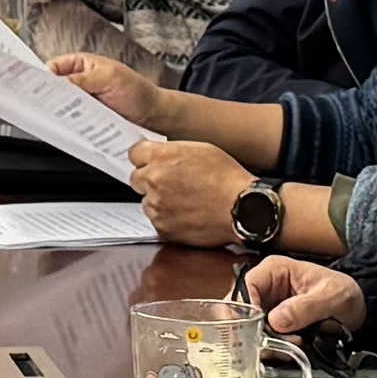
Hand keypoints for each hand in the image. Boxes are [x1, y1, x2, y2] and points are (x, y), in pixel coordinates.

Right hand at [46, 47, 159, 122]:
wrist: (153, 115)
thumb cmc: (137, 90)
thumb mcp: (110, 77)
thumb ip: (84, 79)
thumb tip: (61, 83)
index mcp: (80, 65)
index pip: (53, 68)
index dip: (41, 76)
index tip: (34, 86)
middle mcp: (77, 83)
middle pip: (52, 89)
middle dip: (47, 97)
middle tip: (41, 104)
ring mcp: (80, 103)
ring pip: (60, 107)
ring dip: (57, 112)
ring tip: (53, 116)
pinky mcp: (85, 121)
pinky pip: (71, 122)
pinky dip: (68, 125)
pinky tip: (67, 127)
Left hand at [127, 134, 254, 246]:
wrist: (241, 209)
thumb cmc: (227, 178)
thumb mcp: (201, 149)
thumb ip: (173, 152)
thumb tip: (160, 154)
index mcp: (161, 157)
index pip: (134, 153)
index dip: (145, 158)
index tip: (150, 162)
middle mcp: (154, 181)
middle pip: (136, 179)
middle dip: (150, 180)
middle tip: (171, 183)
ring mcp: (156, 206)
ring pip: (147, 202)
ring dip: (159, 201)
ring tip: (185, 201)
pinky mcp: (162, 228)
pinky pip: (158, 221)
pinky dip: (168, 219)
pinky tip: (188, 214)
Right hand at [246, 255, 362, 341]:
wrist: (357, 309)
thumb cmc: (344, 293)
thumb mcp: (330, 297)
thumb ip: (305, 307)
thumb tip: (276, 319)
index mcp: (274, 270)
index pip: (245, 287)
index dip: (247, 310)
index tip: (261, 328)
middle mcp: (265, 287)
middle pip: (240, 310)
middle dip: (254, 330)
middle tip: (273, 344)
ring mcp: (267, 307)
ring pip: (247, 327)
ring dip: (263, 342)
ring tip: (286, 347)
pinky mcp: (271, 325)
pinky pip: (260, 338)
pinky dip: (269, 348)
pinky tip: (285, 350)